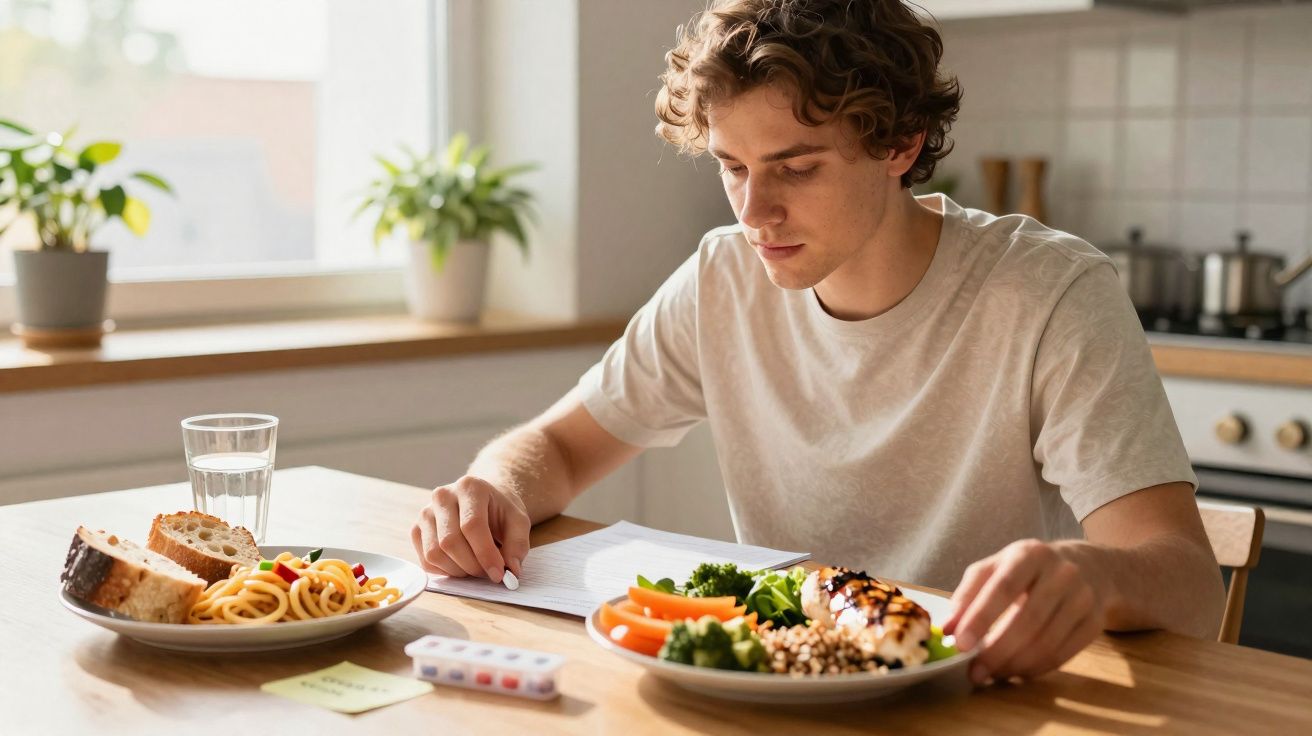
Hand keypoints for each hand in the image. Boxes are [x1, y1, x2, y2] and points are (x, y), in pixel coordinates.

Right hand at [411, 476, 530, 582]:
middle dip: (472, 565)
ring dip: (458, 570)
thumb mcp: (519, 521)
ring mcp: (425, 512)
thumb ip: (518, 544)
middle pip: (450, 541)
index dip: (485, 554)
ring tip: (476, 567)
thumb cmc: (500, 510)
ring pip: (434, 553)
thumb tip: (511, 570)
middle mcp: (443, 496)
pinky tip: (461, 564)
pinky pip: (426, 561)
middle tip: (488, 574)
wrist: (482, 500)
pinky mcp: (416, 529)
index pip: (472, 525)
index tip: (499, 574)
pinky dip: (445, 571)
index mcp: (470, 487)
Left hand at [943, 539, 1104, 684]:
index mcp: (1030, 554)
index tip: (960, 644)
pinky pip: (1064, 654)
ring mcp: (1083, 598)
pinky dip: (1036, 669)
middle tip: (974, 672)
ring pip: (1047, 641)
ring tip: (992, 674)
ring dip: (1015, 664)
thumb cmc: (1030, 569)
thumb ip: (968, 593)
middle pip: (1028, 619)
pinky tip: (1017, 673)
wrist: (1089, 567)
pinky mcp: (1095, 622)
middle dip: (997, 651)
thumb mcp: (997, 567)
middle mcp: (1061, 573)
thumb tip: (948, 628)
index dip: (981, 618)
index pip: (1004, 587)